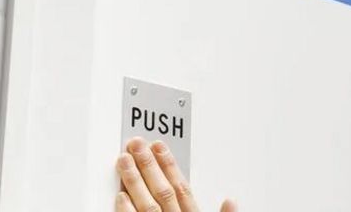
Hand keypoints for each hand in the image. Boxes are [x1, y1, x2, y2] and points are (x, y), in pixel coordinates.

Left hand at [116, 136, 237, 211]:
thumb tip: (231, 201)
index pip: (181, 188)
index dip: (169, 165)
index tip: (159, 146)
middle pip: (162, 191)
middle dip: (149, 166)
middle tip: (136, 145)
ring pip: (147, 205)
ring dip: (135, 181)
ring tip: (124, 161)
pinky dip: (126, 210)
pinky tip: (119, 195)